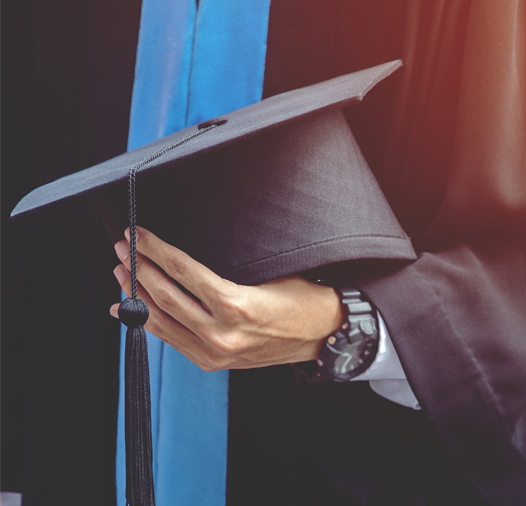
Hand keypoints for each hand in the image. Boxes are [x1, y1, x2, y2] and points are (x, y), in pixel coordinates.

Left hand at [110, 226, 342, 371]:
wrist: (324, 334)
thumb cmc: (302, 298)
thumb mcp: (268, 273)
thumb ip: (224, 271)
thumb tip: (185, 256)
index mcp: (236, 305)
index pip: (182, 271)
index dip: (155, 250)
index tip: (137, 234)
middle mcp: (221, 333)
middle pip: (165, 295)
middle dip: (139, 268)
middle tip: (122, 248)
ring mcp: (215, 352)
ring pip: (162, 321)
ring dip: (137, 295)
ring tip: (122, 273)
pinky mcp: (213, 362)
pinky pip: (172, 340)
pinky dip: (148, 323)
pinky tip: (132, 309)